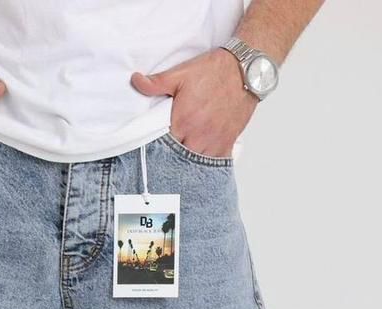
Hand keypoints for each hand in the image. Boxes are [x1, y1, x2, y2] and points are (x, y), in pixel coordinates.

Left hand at [131, 48, 255, 157]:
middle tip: (166, 158)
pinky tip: (199, 163)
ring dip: (188, 163)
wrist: (246, 69)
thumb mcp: (180, 73)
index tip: (153, 150)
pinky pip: (215, 163)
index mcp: (183, 121)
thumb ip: (156, 83)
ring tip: (180, 161)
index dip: (157, 150)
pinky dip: (207, 165)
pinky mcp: (228, 142)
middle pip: (178, 159)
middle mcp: (198, 136)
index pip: (162, 147)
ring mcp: (214, 141)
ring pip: (195, 164)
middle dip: (171, 159)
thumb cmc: (214, 71)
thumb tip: (135, 81)